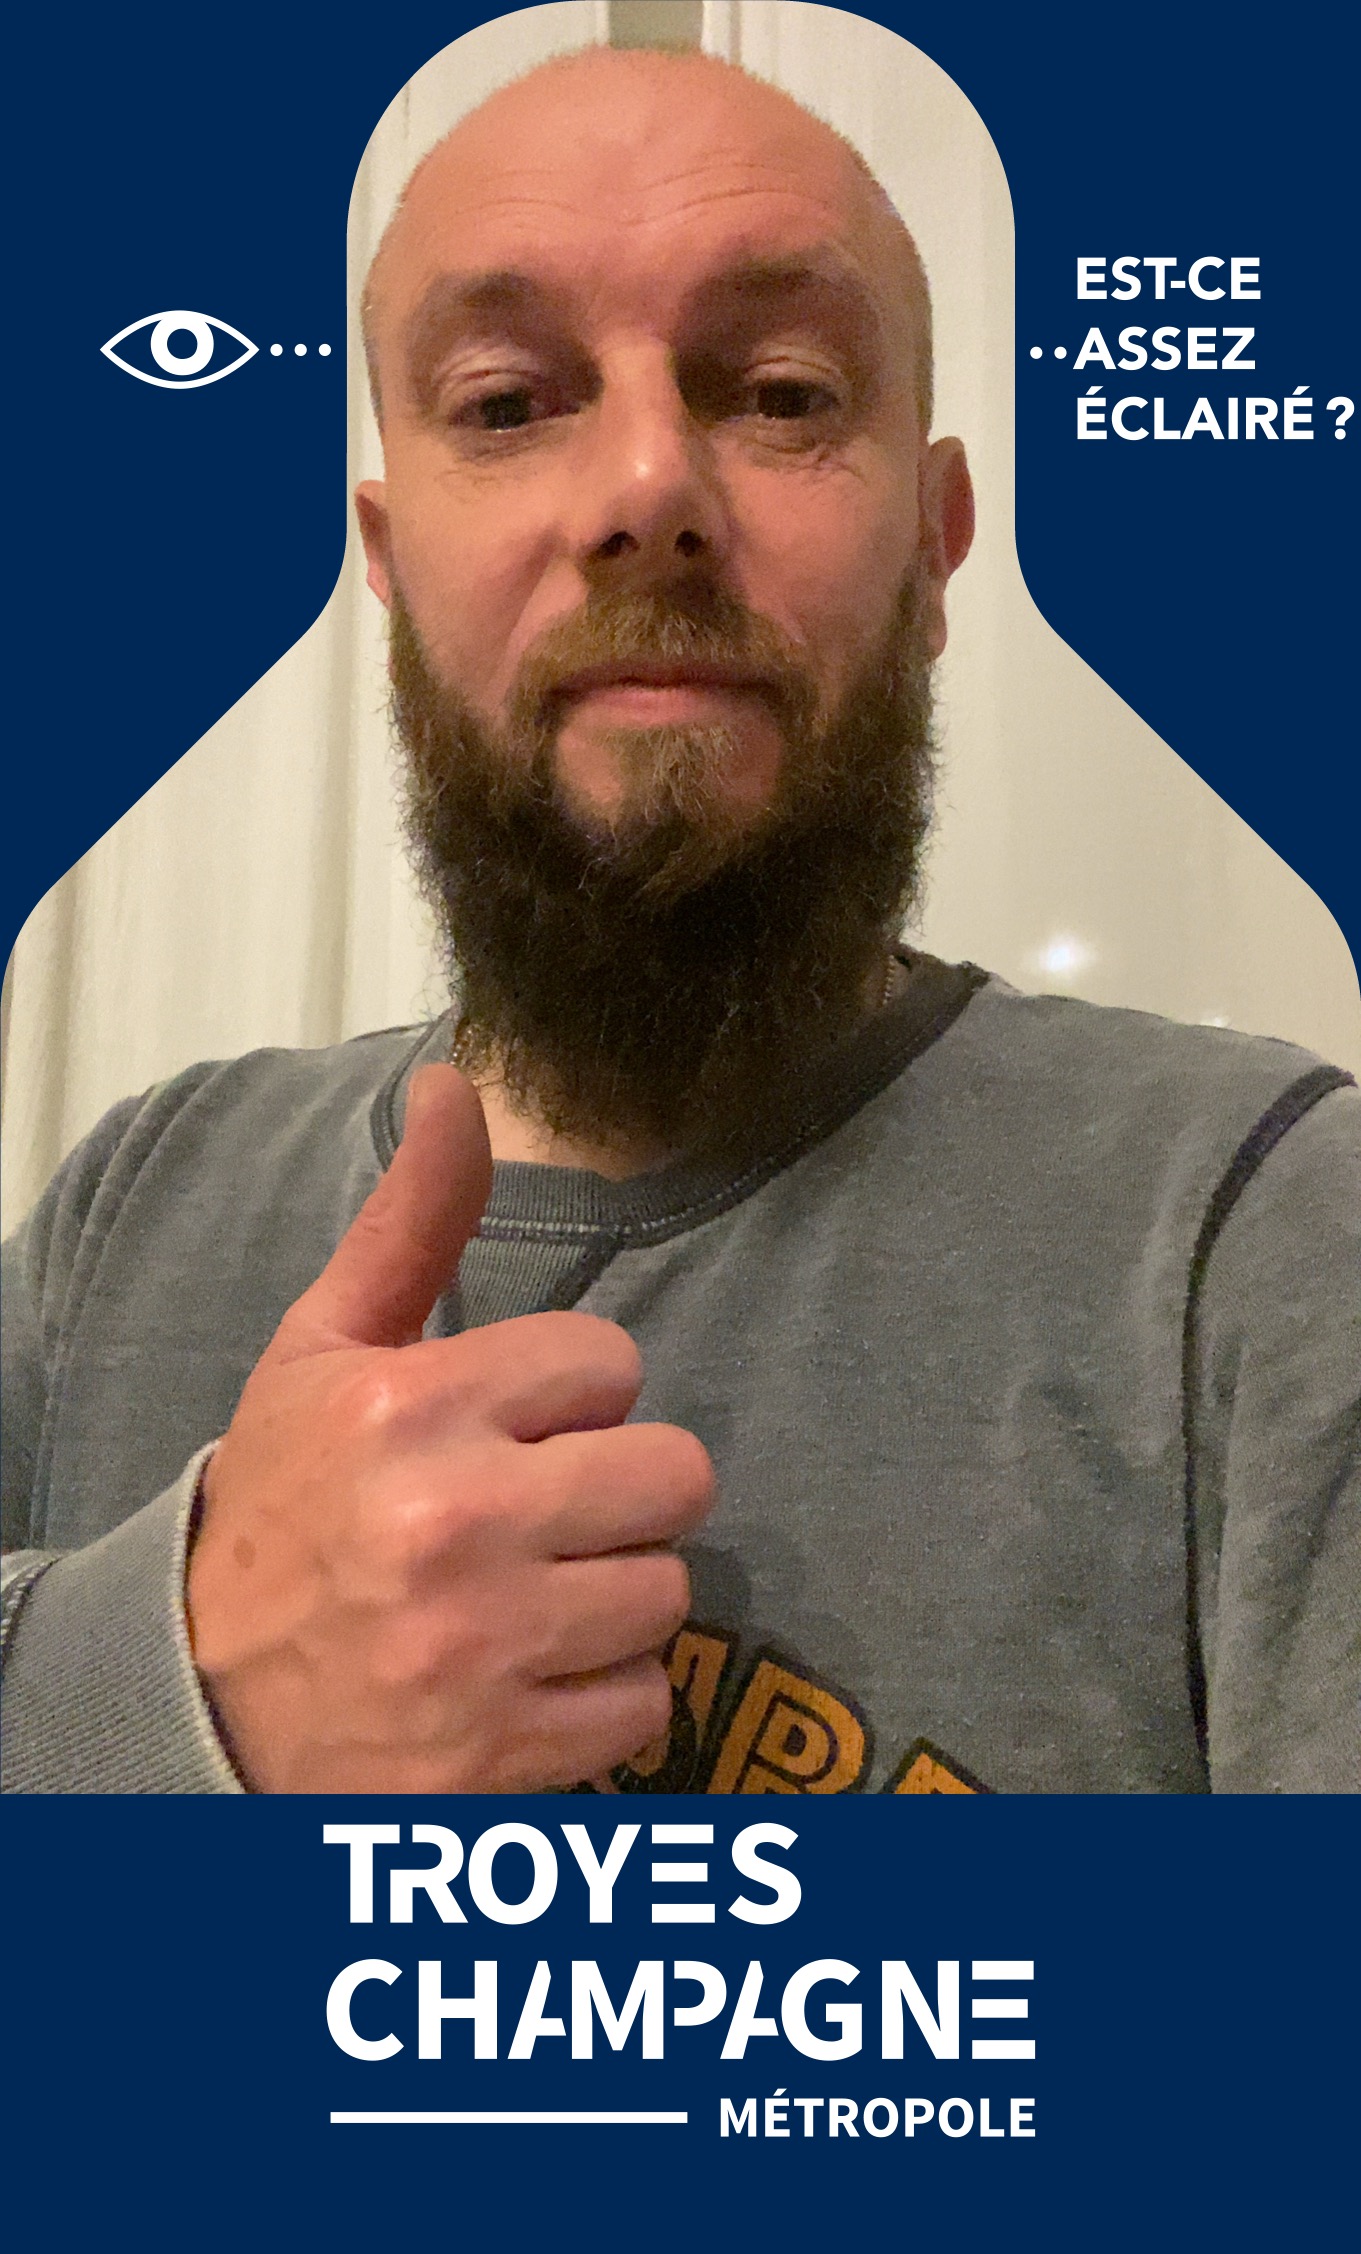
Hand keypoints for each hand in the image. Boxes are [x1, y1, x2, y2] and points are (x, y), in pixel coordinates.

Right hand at [186, 1064, 712, 1791]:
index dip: (571, 1396)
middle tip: (550, 1511)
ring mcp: (482, 1650)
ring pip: (668, 1593)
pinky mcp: (503, 1758)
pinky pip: (645, 1707)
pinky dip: (601, 1699)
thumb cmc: (283, 1507)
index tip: (516, 1427)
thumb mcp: (324, 1349)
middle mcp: (453, 1524)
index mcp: (410, 1406)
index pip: (611, 1363)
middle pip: (675, 1476)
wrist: (197, 1698)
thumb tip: (457, 1083)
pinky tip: (529, 1676)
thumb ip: (414, 1222)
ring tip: (533, 1595)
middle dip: (621, 1490)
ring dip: (614, 1596)